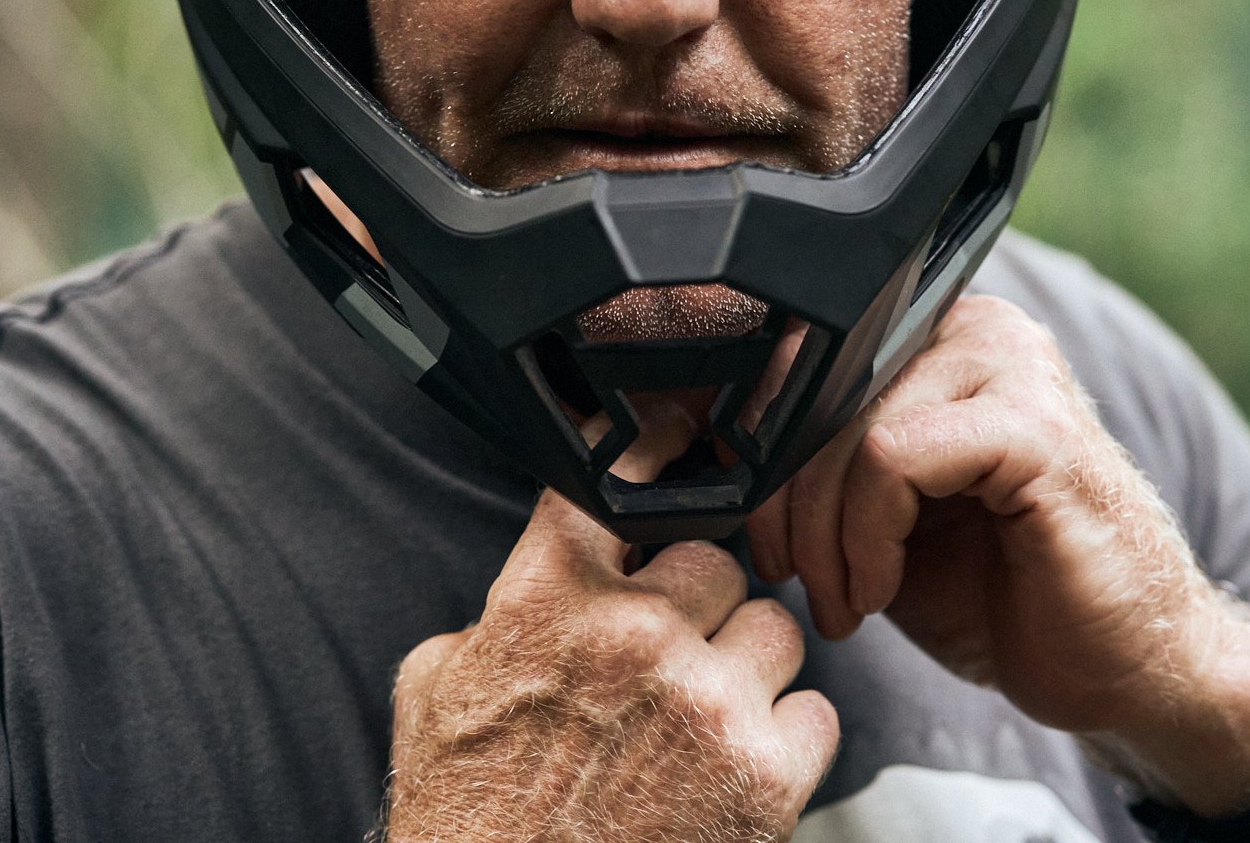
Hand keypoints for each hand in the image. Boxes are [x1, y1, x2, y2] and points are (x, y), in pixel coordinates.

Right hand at [385, 488, 838, 842]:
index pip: (608, 484)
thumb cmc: (467, 825)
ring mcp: (706, 702)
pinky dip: (788, 737)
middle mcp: (633, 636)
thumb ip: (491, 619)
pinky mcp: (764, 774)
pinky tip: (742, 764)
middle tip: (675, 651)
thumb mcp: (432, 696)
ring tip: (707, 715)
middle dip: (700, 601)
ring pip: (775, 626)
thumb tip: (529, 589)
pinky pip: (817, 711)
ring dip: (749, 666)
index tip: (671, 445)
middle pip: (716, 556)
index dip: (645, 455)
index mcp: (546, 602)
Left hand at [745, 295, 1249, 816]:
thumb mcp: (880, 518)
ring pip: (848, 427)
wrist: (1124, 668)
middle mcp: (978, 329)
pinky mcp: (1036, 428)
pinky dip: (867, 535)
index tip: (761, 537)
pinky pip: (894, 457)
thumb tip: (719, 449)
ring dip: (823, 533)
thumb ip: (820, 467)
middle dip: (785, 504)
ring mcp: (1014, 368)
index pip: (806, 356)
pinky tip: (880, 588)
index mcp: (939, 337)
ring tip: (844, 600)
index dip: (760, 450)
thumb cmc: (1002, 593)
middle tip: (799, 583)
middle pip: (819, 390)